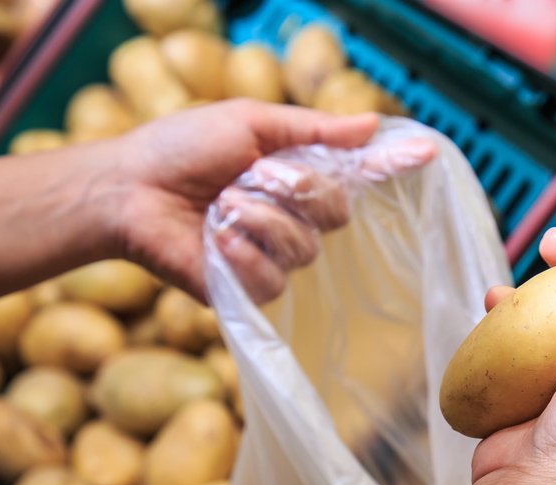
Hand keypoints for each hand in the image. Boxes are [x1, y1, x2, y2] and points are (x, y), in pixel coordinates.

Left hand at [110, 100, 435, 302]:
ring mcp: (274, 257)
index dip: (392, 166)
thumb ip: (313, 130)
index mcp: (298, 177)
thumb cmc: (183, 149)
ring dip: (259, 218)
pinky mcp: (250, 291)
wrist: (129, 191)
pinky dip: (243, 254)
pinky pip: (273, 279)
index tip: (427, 152)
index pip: (358, 177)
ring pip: (304, 248)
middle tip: (253, 175)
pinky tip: (217, 241)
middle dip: (297, 189)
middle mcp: (295, 219)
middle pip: (337, 213)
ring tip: (221, 207)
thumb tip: (372, 124)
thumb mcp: (250, 123)